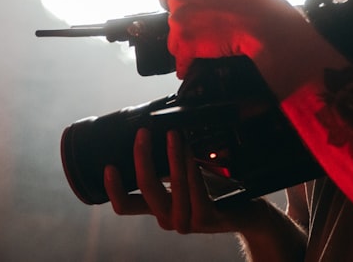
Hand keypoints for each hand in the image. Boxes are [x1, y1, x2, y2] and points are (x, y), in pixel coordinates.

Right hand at [104, 128, 257, 233]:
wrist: (244, 211)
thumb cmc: (212, 190)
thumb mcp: (183, 177)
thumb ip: (165, 166)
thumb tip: (148, 137)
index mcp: (158, 209)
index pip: (126, 206)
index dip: (113, 189)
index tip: (108, 165)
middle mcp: (168, 218)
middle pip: (146, 190)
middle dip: (142, 158)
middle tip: (142, 133)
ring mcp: (187, 220)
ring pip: (172, 188)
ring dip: (172, 158)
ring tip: (173, 135)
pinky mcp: (207, 218)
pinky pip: (195, 193)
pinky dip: (191, 171)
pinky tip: (190, 154)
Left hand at [159, 0, 308, 78]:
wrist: (263, 25)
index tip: (187, 4)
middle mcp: (178, 0)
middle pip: (170, 14)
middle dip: (184, 20)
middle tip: (203, 24)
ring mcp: (180, 24)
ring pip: (174, 36)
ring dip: (185, 41)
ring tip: (203, 44)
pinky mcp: (186, 46)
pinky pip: (180, 58)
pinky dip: (186, 62)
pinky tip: (194, 64)